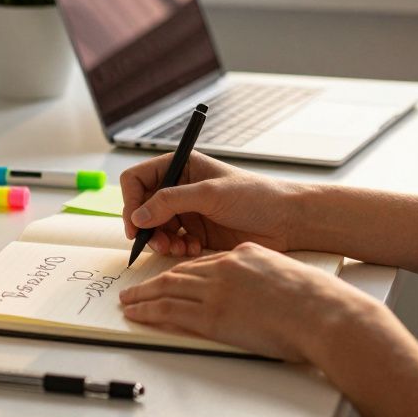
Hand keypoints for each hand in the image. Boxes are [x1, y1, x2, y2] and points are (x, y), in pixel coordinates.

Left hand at [118, 242, 373, 362]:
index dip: (180, 270)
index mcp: (242, 255)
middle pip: (179, 272)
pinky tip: (137, 313)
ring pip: (168, 289)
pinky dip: (149, 311)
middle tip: (134, 286)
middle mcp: (225, 268)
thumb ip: (259, 272)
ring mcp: (217, 292)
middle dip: (153, 280)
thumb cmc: (314, 300)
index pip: (202, 262)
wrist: (322, 313)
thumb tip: (249, 287)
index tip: (168, 277)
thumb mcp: (281, 271)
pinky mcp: (213, 316)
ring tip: (128, 301)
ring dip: (144, 295)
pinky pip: (171, 312)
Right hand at [121, 151, 302, 256]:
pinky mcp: (197, 232)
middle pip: (142, 207)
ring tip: (177, 249)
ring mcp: (187, 211)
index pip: (137, 179)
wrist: (286, 220)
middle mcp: (180, 187)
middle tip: (157, 243)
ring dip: (161, 241)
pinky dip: (177, 249)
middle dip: (146, 227)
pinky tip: (193, 250)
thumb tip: (138, 216)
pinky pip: (173, 242)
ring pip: (155, 228)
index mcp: (180, 166)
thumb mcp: (210, 194)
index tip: (136, 224)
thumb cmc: (255, 196)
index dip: (131, 201)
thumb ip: (171, 202)